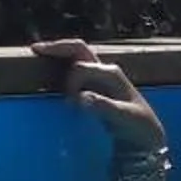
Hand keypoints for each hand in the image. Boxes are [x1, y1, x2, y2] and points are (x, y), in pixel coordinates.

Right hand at [33, 38, 166, 152]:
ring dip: (58, 54)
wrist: (146, 134)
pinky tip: (48, 68)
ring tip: (38, 53)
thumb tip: (82, 97)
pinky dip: (60, 65)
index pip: (81, 68)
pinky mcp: (94, 85)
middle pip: (78, 48)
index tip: (70, 102)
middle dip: (57, 47)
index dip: (70, 82)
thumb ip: (104, 107)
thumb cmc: (137, 126)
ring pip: (75, 56)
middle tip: (35, 49)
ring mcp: (100, 75)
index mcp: (111, 74)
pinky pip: (74, 68)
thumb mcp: (124, 118)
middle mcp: (105, 69)